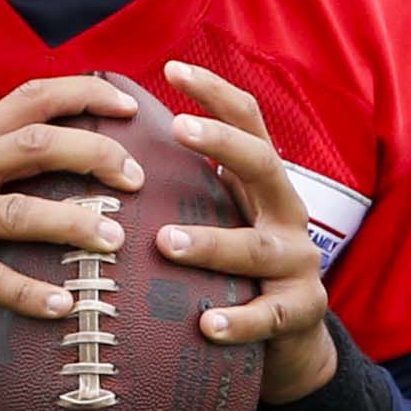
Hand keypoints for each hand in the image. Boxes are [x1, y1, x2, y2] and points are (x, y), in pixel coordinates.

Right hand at [0, 76, 144, 336]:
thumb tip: (69, 165)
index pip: (30, 97)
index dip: (84, 93)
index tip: (129, 103)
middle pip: (36, 145)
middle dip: (94, 155)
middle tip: (136, 178)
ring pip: (19, 211)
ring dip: (73, 224)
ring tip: (115, 241)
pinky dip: (29, 293)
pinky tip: (64, 306)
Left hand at [156, 61, 338, 403]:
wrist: (294, 342)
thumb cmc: (239, 272)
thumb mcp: (222, 218)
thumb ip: (187, 188)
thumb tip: (111, 149)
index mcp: (265, 185)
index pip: (249, 123)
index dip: (216, 92)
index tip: (172, 68)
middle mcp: (287, 213)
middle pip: (264, 164)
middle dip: (223, 143)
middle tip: (178, 128)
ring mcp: (298, 263)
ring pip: (256, 247)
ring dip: (211, 242)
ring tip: (166, 242)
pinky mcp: (299, 312)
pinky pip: (269, 316)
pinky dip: (238, 320)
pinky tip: (206, 323)